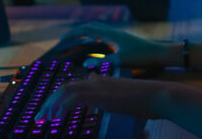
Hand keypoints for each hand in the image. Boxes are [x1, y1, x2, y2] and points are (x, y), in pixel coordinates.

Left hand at [34, 75, 168, 120]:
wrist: (160, 95)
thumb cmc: (149, 100)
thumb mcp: (128, 98)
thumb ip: (115, 98)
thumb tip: (110, 102)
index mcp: (103, 82)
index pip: (75, 85)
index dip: (61, 97)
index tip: (53, 111)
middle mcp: (98, 81)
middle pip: (65, 87)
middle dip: (49, 102)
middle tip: (41, 117)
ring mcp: (99, 86)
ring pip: (64, 90)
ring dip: (51, 105)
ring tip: (44, 120)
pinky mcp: (100, 94)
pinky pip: (72, 98)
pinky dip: (61, 108)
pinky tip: (58, 119)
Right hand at [60, 22, 179, 67]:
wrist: (161, 53)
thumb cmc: (143, 57)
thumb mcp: (122, 60)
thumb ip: (104, 61)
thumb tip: (85, 63)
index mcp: (111, 33)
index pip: (87, 29)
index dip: (73, 34)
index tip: (61, 40)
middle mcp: (113, 31)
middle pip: (90, 27)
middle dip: (76, 32)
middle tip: (64, 40)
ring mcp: (118, 34)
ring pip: (97, 29)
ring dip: (84, 33)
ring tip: (74, 40)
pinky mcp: (122, 39)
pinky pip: (103, 34)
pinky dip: (93, 36)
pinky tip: (93, 43)